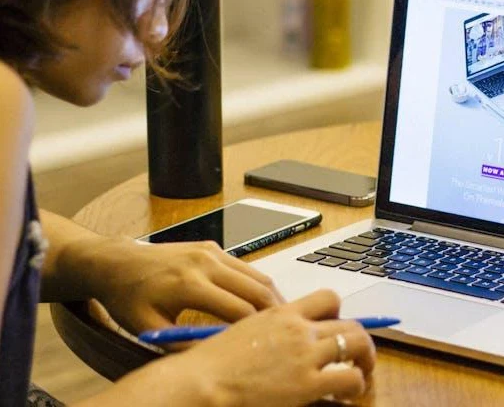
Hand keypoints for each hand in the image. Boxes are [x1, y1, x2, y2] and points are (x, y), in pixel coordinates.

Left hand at [76, 238, 283, 334]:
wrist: (117, 262)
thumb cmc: (129, 298)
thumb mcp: (149, 329)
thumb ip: (183, 343)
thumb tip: (217, 355)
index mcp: (189, 285)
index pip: (239, 310)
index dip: (255, 331)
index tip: (265, 346)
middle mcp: (205, 263)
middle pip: (257, 290)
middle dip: (275, 312)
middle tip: (287, 332)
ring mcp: (211, 251)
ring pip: (257, 275)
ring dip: (271, 297)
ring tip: (280, 319)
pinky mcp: (213, 246)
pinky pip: (245, 267)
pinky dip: (257, 285)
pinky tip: (259, 302)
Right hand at [164, 289, 375, 404]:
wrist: (200, 382)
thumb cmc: (210, 363)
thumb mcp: (243, 332)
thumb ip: (268, 331)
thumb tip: (281, 342)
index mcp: (282, 313)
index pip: (327, 298)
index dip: (339, 313)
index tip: (335, 328)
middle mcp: (299, 329)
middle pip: (350, 323)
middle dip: (360, 341)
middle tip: (358, 356)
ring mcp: (305, 355)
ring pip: (358, 344)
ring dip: (365, 360)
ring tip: (361, 375)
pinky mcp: (307, 383)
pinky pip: (350, 378)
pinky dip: (356, 385)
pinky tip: (347, 395)